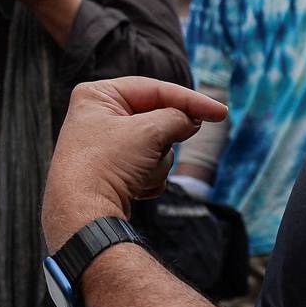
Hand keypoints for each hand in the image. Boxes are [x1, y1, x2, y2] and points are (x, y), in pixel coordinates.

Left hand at [42, 78, 228, 250]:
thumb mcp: (149, 132)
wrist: (84, 217)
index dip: (190, 100)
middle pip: (155, 119)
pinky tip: (132, 190)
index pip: (154, 89)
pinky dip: (148, 179)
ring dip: (156, 164)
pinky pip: (146, 167)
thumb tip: (190, 120)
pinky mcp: (112, 173)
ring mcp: (105, 147)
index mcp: (97, 95)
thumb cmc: (107, 165)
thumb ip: (176, 118)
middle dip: (164, 139)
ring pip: (155, 147)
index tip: (221, 113)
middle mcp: (97, 117)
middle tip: (157, 150)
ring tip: (135, 175)